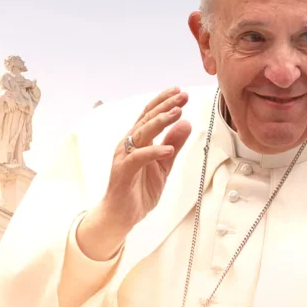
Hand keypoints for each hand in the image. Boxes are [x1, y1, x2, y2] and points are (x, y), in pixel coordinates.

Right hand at [77, 87, 191, 259]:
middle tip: (183, 96)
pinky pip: (138, 158)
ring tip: (177, 113)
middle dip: (165, 106)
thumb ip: (173, 144)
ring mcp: (124, 156)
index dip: (164, 101)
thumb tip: (186, 123)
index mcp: (137, 140)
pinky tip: (168, 149)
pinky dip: (153, 152)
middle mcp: (129, 144)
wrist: (121, 215)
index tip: (180, 92)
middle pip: (146, 119)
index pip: (150, 115)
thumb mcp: (164, 165)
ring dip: (160, 122)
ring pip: (142, 133)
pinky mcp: (123, 171)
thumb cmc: (139, 189)